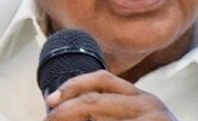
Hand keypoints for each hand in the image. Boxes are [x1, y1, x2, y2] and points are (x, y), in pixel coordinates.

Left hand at [44, 70, 175, 120]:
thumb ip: (111, 115)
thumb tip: (67, 113)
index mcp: (143, 100)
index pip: (102, 80)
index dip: (73, 86)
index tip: (51, 100)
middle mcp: (148, 107)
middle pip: (94, 102)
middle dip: (65, 112)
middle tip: (48, 120)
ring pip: (99, 119)